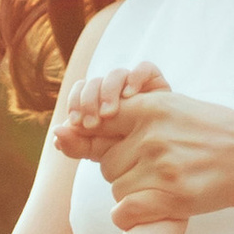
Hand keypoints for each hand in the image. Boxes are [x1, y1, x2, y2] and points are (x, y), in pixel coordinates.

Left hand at [52, 60, 169, 158]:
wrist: (177, 161)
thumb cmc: (142, 164)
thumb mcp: (108, 155)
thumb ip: (82, 146)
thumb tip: (56, 135)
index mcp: (100, 108)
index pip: (80, 92)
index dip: (75, 103)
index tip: (76, 123)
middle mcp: (117, 95)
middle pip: (95, 82)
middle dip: (88, 99)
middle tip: (90, 122)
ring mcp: (138, 89)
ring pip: (116, 74)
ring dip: (108, 90)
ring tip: (109, 112)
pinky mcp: (159, 86)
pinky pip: (145, 69)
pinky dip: (135, 77)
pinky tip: (131, 96)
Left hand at [52, 74, 233, 225]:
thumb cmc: (213, 132)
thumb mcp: (174, 108)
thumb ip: (130, 115)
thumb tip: (69, 130)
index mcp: (151, 107)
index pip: (97, 122)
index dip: (93, 139)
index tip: (105, 149)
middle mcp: (153, 135)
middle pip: (105, 163)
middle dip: (122, 170)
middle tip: (153, 170)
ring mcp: (163, 166)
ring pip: (116, 189)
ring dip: (131, 193)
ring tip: (162, 185)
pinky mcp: (174, 197)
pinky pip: (124, 213)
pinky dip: (128, 217)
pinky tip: (146, 210)